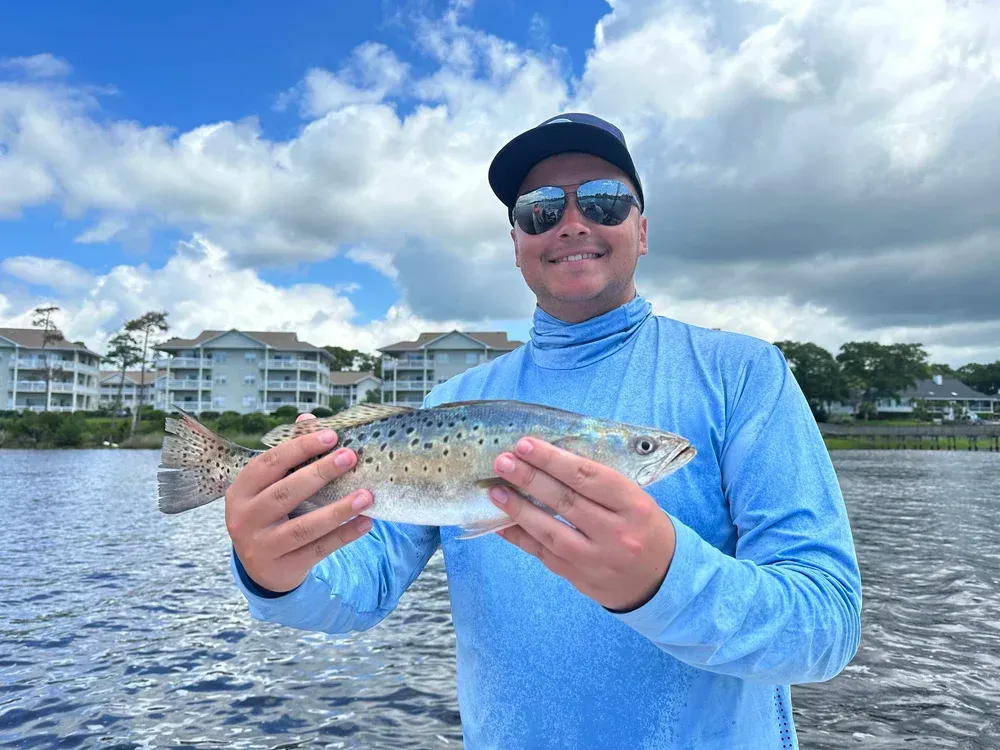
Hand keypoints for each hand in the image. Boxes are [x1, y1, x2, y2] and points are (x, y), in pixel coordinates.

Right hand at [224, 412, 373, 593]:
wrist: (262, 569)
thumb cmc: (270, 516)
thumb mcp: (269, 488)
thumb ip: (288, 457)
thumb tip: (308, 418)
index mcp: (240, 491)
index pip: (268, 464)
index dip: (299, 448)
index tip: (331, 436)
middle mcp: (244, 519)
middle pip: (285, 493)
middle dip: (320, 473)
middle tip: (350, 457)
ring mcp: (262, 546)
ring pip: (304, 527)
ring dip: (338, 510)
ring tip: (366, 495)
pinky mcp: (283, 568)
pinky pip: (318, 550)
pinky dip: (344, 535)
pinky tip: (365, 522)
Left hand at [488, 437, 676, 612]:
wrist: (661, 580)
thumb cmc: (644, 528)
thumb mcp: (636, 500)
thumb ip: (600, 483)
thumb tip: (550, 461)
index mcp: (634, 506)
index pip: (589, 477)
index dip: (554, 460)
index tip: (526, 445)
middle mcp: (616, 533)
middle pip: (566, 501)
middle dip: (530, 478)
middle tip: (503, 461)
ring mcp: (596, 559)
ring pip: (550, 531)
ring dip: (518, 509)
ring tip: (494, 490)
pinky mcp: (579, 577)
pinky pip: (543, 553)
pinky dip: (519, 537)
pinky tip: (500, 522)